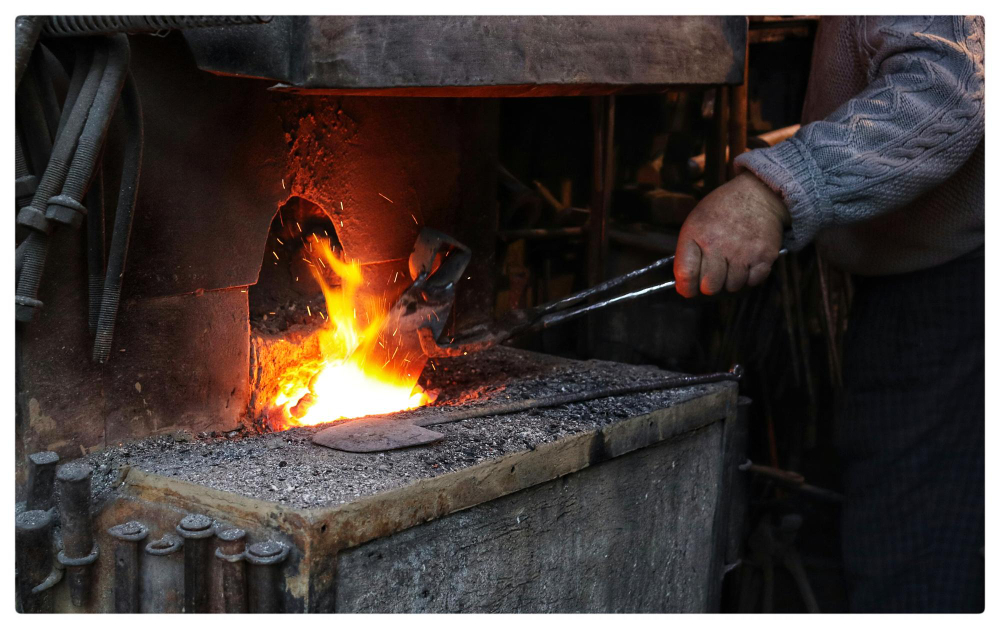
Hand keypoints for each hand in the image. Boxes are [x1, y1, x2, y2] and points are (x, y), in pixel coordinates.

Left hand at [674, 172, 788, 297]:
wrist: (758, 193)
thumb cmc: (722, 210)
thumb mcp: (695, 222)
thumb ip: (687, 252)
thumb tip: (684, 285)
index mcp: (696, 235)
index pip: (686, 274)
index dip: (686, 287)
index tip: (688, 288)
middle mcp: (719, 245)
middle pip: (710, 287)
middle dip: (709, 285)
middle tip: (713, 275)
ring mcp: (743, 252)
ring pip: (732, 287)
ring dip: (730, 281)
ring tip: (731, 264)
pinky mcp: (764, 256)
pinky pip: (753, 282)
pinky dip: (749, 277)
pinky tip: (746, 263)